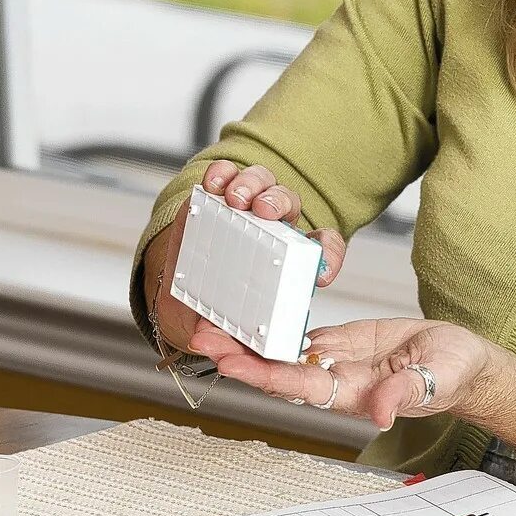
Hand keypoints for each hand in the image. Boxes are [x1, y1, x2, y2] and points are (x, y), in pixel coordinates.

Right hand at [145, 161, 348, 351]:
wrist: (188, 286)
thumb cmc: (222, 302)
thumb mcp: (231, 322)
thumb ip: (225, 333)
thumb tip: (209, 342)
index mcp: (292, 254)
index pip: (324, 246)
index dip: (328, 254)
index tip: (320, 272)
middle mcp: (274, 224)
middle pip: (289, 204)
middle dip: (278, 203)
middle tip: (264, 212)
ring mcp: (245, 205)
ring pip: (262, 183)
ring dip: (253, 186)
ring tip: (237, 198)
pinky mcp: (216, 194)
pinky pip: (226, 174)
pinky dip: (223, 174)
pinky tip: (216, 183)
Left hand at [189, 316, 500, 430]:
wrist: (462, 362)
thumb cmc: (454, 375)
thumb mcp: (436, 380)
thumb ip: (406, 395)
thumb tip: (379, 413)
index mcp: (353, 393)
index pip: (298, 385)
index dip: (263, 374)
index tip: (230, 362)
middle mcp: (336, 379)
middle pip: (277, 369)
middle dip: (239, 353)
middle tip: (202, 333)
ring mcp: (337, 360)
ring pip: (283, 351)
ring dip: (250, 338)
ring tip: (214, 319)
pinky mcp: (343, 340)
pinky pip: (302, 333)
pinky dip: (276, 323)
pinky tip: (252, 310)